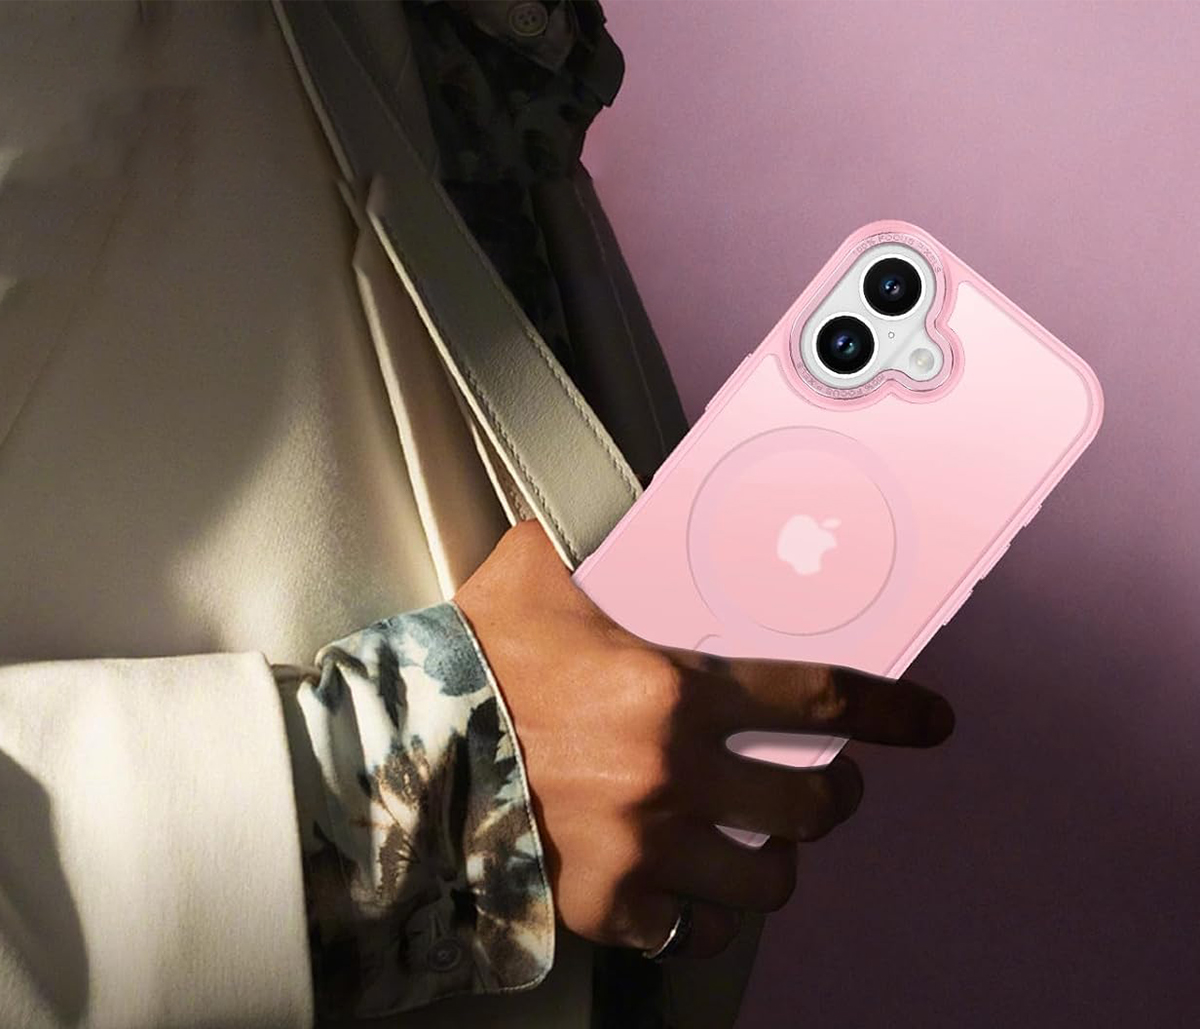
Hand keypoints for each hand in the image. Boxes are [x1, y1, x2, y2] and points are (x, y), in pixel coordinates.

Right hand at [454, 520, 954, 958]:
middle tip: (826, 791)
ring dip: (777, 865)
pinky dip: (701, 919)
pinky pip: (689, 933)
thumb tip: (576, 527)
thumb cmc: (469, 663)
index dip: (891, 715)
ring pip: (766, 884)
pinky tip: (691, 896)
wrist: (403, 749)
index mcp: (672, 688)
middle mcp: (671, 772)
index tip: (929, 723)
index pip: (818, 701)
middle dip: (834, 800)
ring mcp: (643, 846)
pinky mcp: (605, 901)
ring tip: (763, 850)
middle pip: (811, 806)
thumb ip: (575, 548)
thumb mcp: (529, 579)